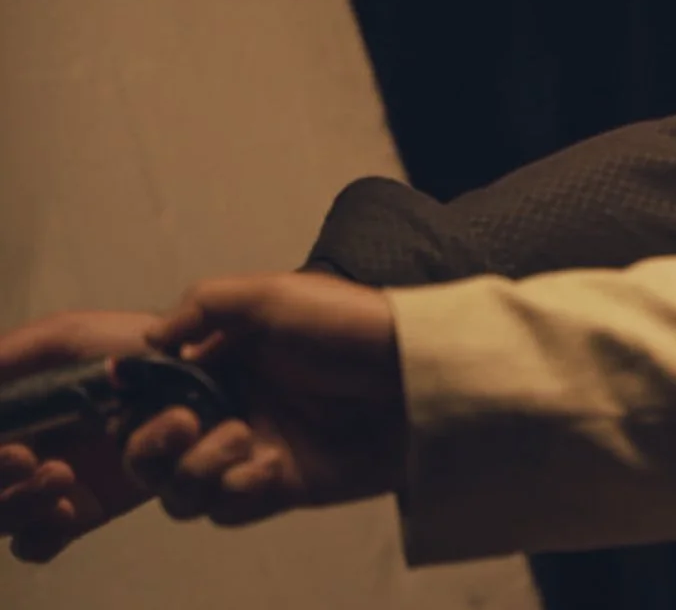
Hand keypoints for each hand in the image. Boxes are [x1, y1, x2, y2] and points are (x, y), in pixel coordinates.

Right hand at [0, 311, 160, 561]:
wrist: (195, 378)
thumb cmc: (132, 349)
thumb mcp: (68, 337)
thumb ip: (11, 355)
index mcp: (12, 414)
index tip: (21, 453)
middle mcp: (20, 450)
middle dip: (4, 489)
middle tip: (53, 468)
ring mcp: (45, 484)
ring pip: (2, 519)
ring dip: (18, 508)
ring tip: (63, 477)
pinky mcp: (81, 510)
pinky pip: (35, 543)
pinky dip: (38, 537)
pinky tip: (68, 514)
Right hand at [119, 272, 407, 529]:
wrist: (416, 376)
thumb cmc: (350, 326)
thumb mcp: (276, 294)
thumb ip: (207, 304)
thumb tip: (152, 340)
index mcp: (221, 362)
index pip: (149, 396)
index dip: (131, 403)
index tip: (131, 396)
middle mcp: (228, 409)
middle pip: (148, 452)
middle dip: (148, 443)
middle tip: (186, 422)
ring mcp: (251, 452)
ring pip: (180, 488)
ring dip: (195, 467)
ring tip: (243, 436)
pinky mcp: (280, 487)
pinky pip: (227, 509)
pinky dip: (235, 491)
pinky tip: (270, 465)